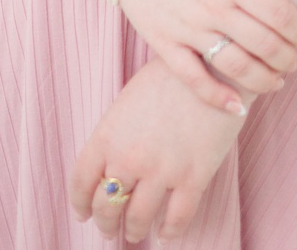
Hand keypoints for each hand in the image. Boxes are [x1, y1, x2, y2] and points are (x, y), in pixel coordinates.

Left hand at [69, 57, 242, 241]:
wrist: (215, 64)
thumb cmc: (173, 75)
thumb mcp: (130, 100)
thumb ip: (117, 134)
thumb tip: (113, 164)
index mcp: (107, 137)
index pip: (81, 183)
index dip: (80, 204)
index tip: (85, 214)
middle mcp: (128, 158)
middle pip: (107, 206)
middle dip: (107, 223)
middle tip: (112, 230)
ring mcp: (161, 170)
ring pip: (138, 218)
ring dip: (134, 231)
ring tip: (136, 233)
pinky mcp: (194, 176)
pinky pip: (177, 217)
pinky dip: (170, 232)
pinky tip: (167, 234)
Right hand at [114, 0, 296, 111]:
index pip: (278, 13)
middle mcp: (212, 8)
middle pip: (262, 43)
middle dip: (286, 57)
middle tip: (295, 61)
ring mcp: (187, 29)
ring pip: (234, 65)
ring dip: (261, 79)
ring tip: (277, 81)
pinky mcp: (164, 44)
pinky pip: (192, 78)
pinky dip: (215, 96)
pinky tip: (236, 107)